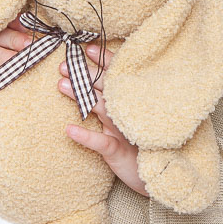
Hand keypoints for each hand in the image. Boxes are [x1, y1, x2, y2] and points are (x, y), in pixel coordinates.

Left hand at [59, 44, 148, 197]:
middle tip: (64, 64)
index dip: (103, 61)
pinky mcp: (119, 152)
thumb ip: (118, 102)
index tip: (87, 49)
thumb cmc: (144, 144)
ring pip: (101, 109)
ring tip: (60, 85)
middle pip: (106, 88)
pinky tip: (68, 129)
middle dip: (85, 74)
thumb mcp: (133, 120)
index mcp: (132, 103)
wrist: (162, 175)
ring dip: (81, 96)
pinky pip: (101, 143)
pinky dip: (85, 136)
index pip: (117, 76)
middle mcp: (129, 113)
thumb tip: (97, 83)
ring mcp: (124, 131)